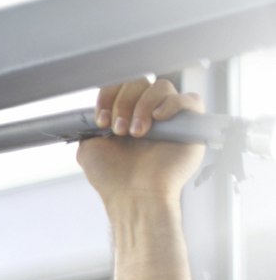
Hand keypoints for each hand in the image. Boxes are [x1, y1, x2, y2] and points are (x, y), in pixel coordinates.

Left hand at [76, 76, 205, 204]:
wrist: (134, 196)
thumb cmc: (114, 179)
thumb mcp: (89, 148)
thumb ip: (89, 126)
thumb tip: (90, 114)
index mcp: (125, 116)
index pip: (120, 86)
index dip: (109, 95)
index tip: (101, 118)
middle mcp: (148, 114)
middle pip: (140, 83)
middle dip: (124, 102)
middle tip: (119, 129)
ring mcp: (170, 118)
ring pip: (162, 87)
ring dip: (143, 106)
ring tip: (136, 132)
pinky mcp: (191, 125)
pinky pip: (190, 99)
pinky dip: (172, 104)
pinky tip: (158, 119)